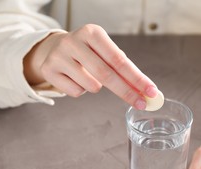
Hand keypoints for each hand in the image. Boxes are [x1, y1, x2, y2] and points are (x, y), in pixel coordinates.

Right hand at [23, 24, 156, 108]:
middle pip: (106, 74)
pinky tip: (75, 79)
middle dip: (127, 91)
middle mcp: (74, 41)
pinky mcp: (49, 70)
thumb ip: (123, 68)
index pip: (119, 60)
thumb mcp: (104, 52)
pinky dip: (81, 90)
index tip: (151, 91)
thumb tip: (146, 91)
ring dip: (97, 88)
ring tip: (91, 78)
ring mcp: (59, 55)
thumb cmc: (87, 53)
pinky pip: (75, 92)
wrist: (53, 49)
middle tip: (142, 103)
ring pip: (90, 85)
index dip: (137, 78)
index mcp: (92, 33)